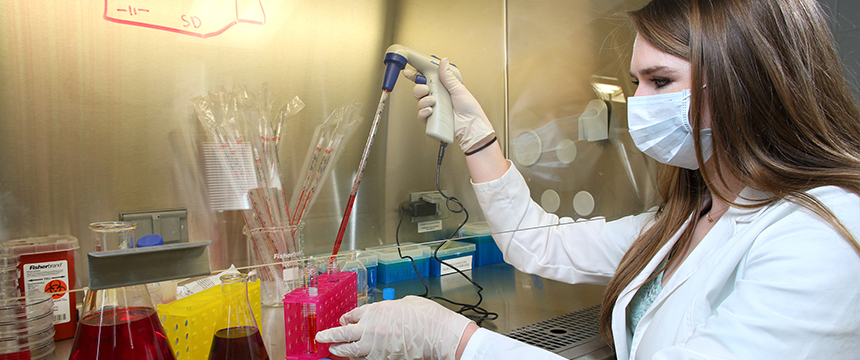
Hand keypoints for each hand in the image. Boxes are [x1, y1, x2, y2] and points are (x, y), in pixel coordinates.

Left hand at [315, 295, 473, 359]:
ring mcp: (374, 346)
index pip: (353, 315)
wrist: (437, 335)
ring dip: (339, 351)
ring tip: (332, 351)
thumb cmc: (426, 317)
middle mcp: (371, 328)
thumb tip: (388, 311)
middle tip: (321, 337)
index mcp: (376, 310)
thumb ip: (392, 307)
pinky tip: (354, 359)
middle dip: (329, 336)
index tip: (342, 320)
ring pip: (349, 351)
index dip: (346, 318)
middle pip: (342, 333)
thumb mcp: (406, 302)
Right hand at [403, 58, 495, 152]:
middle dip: (420, 88)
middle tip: (426, 88)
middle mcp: (437, 99)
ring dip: (424, 101)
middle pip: (419, 91)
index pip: (426, 80)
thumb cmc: (469, 110)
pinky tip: (431, 110)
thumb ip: (448, 76)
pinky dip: (424, 112)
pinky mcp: (432, 120)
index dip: (416, 76)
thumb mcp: (458, 89)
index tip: (409, 72)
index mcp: (442, 89)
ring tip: (433, 101)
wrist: (471, 126)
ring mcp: (434, 110)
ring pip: (419, 103)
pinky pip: (421, 115)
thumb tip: (443, 62)